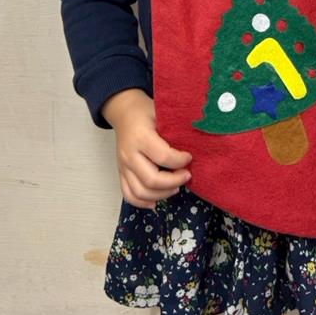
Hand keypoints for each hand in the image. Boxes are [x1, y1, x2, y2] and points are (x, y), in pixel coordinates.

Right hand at [102, 89, 192, 209]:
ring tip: (176, 187)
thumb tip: (195, 146)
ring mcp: (123, 166)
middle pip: (152, 179)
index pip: (163, 157)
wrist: (124, 111)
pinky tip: (156, 201)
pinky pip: (128, 194)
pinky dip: (142, 203)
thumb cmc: (146, 112)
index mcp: (141, 137)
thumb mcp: (161, 113)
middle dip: (174, 181)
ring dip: (162, 194)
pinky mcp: (120, 173)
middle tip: (187, 175)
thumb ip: (174, 131)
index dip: (181, 161)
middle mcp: (129, 154)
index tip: (190, 157)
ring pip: (140, 192)